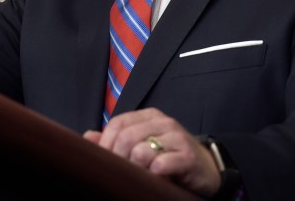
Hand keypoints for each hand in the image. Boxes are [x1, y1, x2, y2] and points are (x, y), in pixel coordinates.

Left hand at [84, 108, 220, 196]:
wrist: (206, 170)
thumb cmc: (169, 157)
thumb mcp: (142, 146)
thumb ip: (115, 140)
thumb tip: (88, 137)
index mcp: (149, 116)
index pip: (118, 123)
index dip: (106, 144)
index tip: (105, 162)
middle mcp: (164, 122)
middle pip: (126, 137)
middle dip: (119, 159)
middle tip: (122, 173)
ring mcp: (177, 137)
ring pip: (141, 151)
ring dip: (136, 168)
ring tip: (141, 176)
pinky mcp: (188, 157)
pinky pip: (160, 165)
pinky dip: (153, 175)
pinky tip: (156, 179)